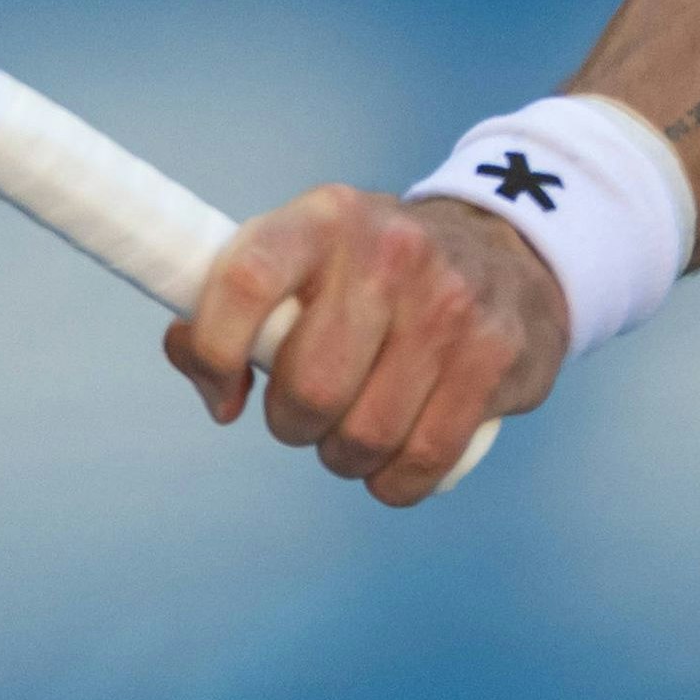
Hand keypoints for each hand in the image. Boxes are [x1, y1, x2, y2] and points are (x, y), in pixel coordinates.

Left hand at [167, 187, 566, 507]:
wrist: (509, 252)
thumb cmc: (377, 273)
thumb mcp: (309, 254)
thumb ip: (239, 301)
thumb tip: (190, 355)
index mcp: (326, 218)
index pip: (246, 281)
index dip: (215, 351)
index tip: (224, 395)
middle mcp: (391, 251)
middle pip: (309, 388)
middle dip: (295, 424)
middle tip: (310, 412)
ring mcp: (450, 302)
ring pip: (364, 436)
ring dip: (346, 455)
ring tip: (357, 429)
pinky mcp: (496, 354)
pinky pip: (422, 460)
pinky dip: (395, 481)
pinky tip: (396, 459)